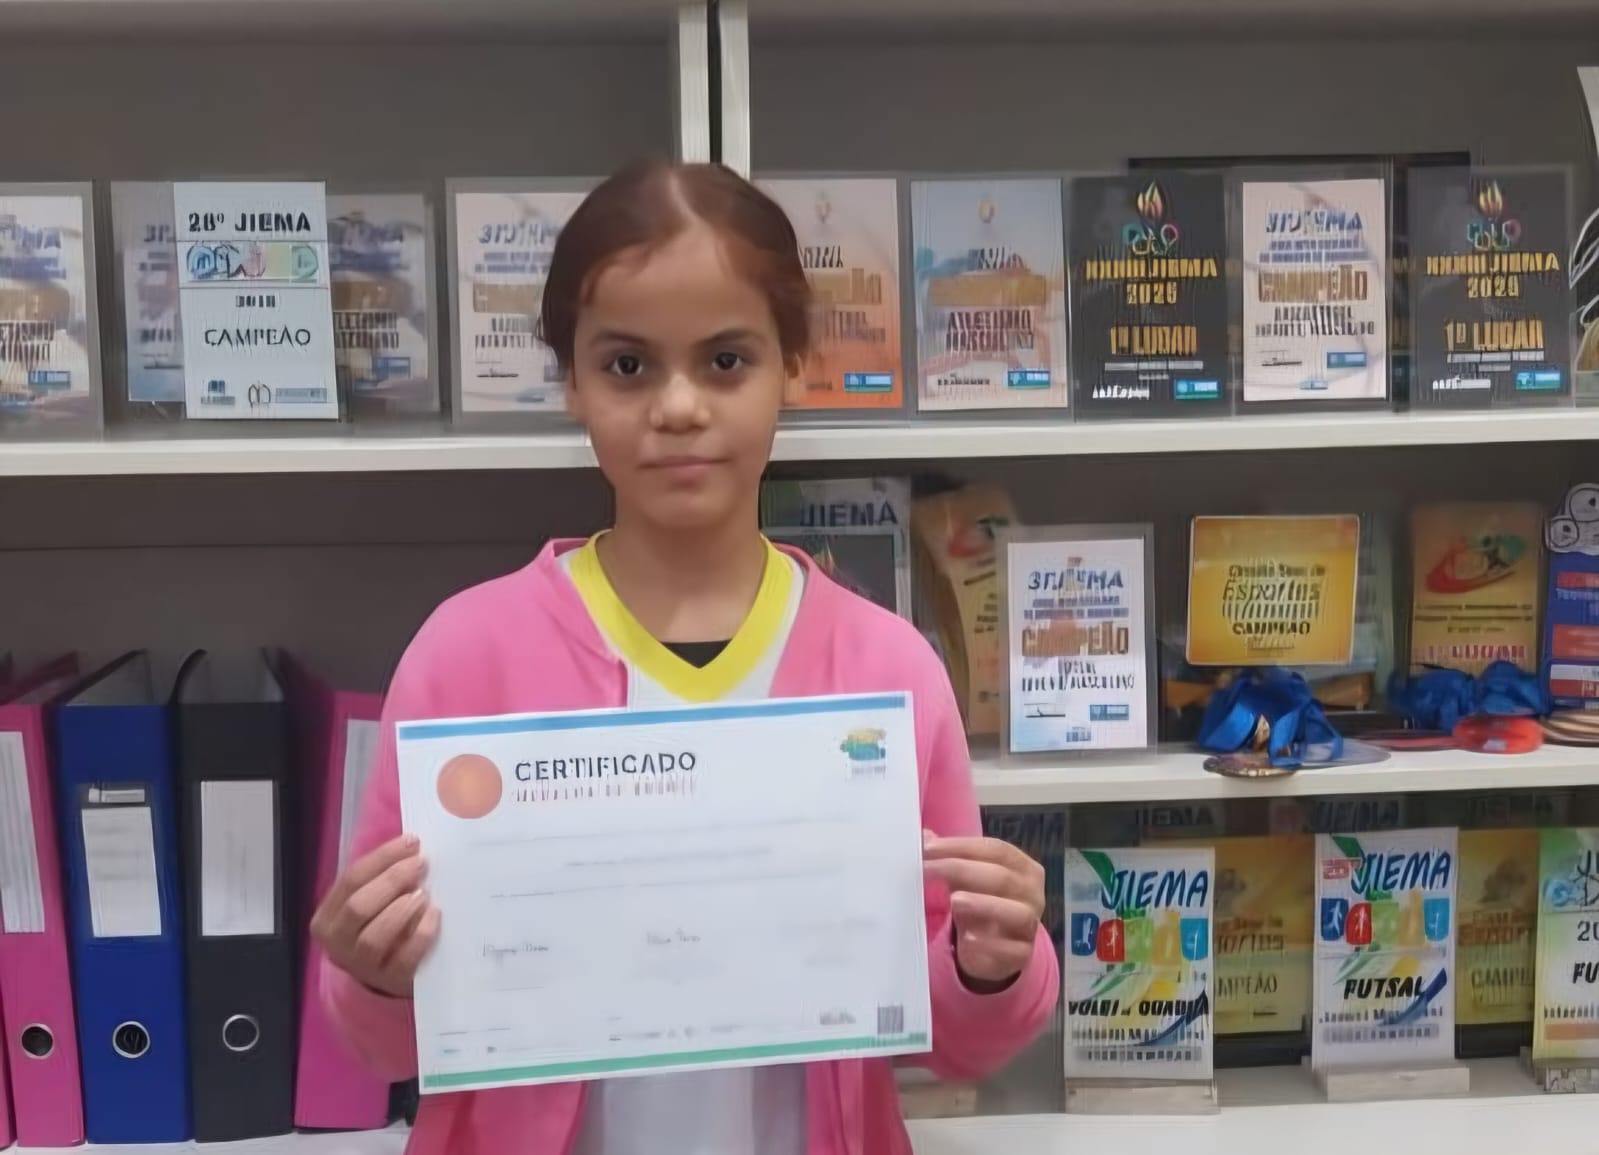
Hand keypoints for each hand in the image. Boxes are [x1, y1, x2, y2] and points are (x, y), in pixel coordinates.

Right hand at [311, 834, 440, 997]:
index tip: (412, 842)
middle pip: (358, 906)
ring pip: (374, 937)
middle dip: (391, 880)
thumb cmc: (378, 927)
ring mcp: (362, 965)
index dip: (383, 858)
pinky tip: (434, 915)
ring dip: (401, 910)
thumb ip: (379, 879)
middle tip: (421, 864)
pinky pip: (404, 958)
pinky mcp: (390, 980)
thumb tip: (411, 847)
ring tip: (423, 893)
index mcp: (327, 917)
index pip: (351, 879)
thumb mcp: (370, 903)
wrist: (384, 978)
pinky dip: (420, 934)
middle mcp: (338, 943)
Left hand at [922, 832, 1044, 987]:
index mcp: (1023, 867)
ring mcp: (1030, 925)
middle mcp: (1033, 894)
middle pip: (1002, 877)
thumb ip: (949, 857)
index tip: (927, 848)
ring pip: (1016, 912)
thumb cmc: (982, 902)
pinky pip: (1010, 949)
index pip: (996, 849)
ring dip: (983, 905)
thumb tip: (924, 837)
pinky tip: (967, 939)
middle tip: (927, 869)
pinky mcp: (1023, 954)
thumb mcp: (967, 879)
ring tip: (954, 901)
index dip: (961, 846)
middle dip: (961, 870)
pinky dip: (989, 944)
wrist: (996, 949)